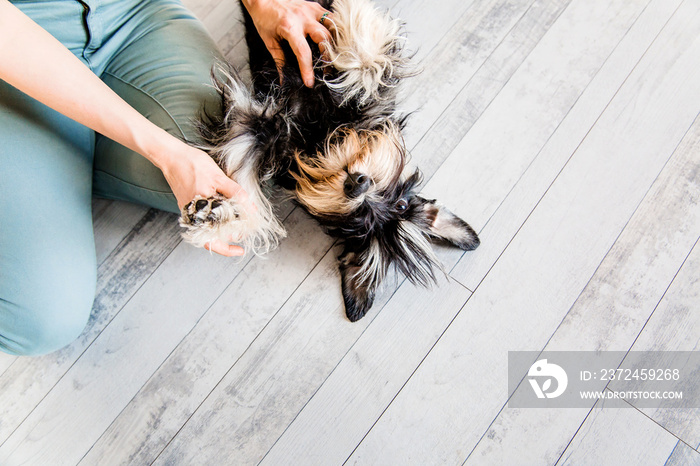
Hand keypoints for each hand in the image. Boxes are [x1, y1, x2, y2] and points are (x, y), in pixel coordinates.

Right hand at [159, 141, 249, 256]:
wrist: (171, 156)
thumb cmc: (192, 164)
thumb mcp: (219, 177)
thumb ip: (236, 193)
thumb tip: (251, 208)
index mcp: (200, 214)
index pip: (213, 242)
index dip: (228, 249)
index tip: (240, 250)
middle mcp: (193, 216)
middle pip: (213, 237)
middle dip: (230, 236)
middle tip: (246, 230)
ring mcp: (190, 211)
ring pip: (209, 228)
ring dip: (225, 227)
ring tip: (240, 220)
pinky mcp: (189, 205)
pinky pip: (204, 218)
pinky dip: (217, 217)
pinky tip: (227, 210)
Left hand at [242, 0, 331, 86]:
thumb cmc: (264, 19)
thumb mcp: (269, 41)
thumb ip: (279, 61)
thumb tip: (285, 80)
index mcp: (289, 27)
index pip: (303, 51)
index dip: (307, 69)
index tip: (309, 82)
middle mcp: (302, 18)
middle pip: (324, 38)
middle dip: (327, 56)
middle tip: (325, 69)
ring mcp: (310, 10)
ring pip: (331, 27)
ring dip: (334, 42)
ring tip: (331, 55)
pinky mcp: (314, 6)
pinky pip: (330, 18)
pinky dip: (333, 30)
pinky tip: (332, 40)